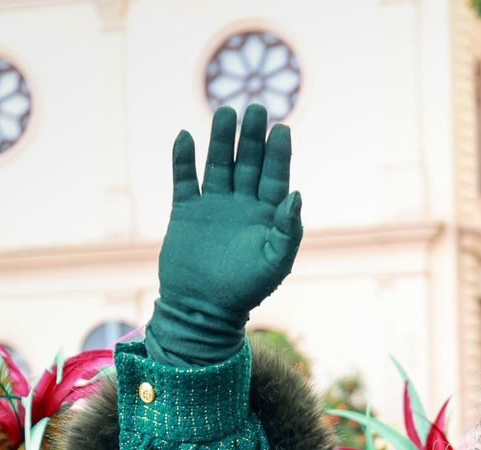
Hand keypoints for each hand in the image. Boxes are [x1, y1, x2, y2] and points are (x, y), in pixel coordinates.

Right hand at [149, 105, 302, 363]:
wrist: (202, 309)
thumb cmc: (245, 289)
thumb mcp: (274, 262)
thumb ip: (288, 229)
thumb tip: (296, 194)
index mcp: (268, 215)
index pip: (275, 176)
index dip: (278, 153)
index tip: (282, 129)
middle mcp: (242, 204)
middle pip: (247, 162)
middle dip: (251, 137)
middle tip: (256, 109)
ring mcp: (214, 205)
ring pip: (218, 164)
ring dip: (220, 140)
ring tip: (224, 113)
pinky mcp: (186, 211)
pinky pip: (185, 179)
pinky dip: (184, 159)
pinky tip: (185, 138)